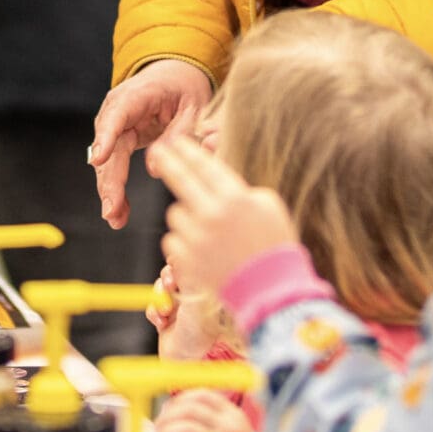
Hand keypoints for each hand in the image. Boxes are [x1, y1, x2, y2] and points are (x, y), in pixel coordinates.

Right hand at [88, 59, 213, 228]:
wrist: (175, 75)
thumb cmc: (185, 88)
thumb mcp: (194, 106)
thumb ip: (178, 133)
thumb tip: (154, 169)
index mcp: (137, 94)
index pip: (117, 114)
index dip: (106, 135)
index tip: (99, 158)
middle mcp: (117, 109)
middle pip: (108, 145)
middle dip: (109, 179)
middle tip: (111, 208)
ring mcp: (115, 125)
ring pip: (106, 160)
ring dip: (109, 189)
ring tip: (115, 218)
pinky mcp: (118, 139)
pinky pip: (113, 165)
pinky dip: (115, 187)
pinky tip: (118, 212)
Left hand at [151, 134, 300, 301]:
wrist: (271, 290)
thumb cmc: (274, 244)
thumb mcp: (267, 205)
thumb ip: (239, 189)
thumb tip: (217, 182)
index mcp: (234, 197)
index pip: (203, 165)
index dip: (187, 151)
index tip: (176, 142)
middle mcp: (212, 215)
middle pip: (180, 181)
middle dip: (168, 163)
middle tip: (158, 152)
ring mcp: (197, 239)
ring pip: (175, 214)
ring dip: (187, 216)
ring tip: (209, 230)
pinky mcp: (187, 262)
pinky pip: (172, 240)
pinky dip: (183, 241)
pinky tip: (203, 248)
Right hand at [152, 265, 226, 362]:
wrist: (190, 362)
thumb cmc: (199, 333)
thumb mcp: (193, 299)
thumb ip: (185, 276)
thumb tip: (178, 254)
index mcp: (202, 289)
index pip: (186, 266)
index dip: (176, 265)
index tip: (173, 270)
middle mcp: (190, 297)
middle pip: (169, 275)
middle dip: (165, 280)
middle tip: (168, 287)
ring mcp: (177, 309)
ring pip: (158, 291)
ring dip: (158, 299)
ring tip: (166, 312)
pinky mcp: (165, 321)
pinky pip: (152, 308)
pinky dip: (153, 313)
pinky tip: (161, 323)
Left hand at [153, 389, 261, 431]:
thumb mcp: (232, 431)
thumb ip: (209, 419)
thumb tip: (173, 411)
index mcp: (233, 415)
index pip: (202, 395)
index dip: (180, 399)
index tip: (168, 409)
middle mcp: (229, 427)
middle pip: (190, 409)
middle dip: (167, 417)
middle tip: (157, 428)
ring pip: (185, 429)